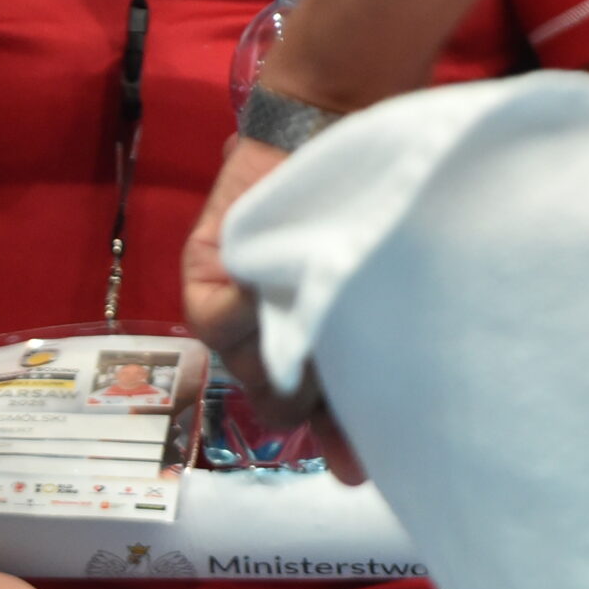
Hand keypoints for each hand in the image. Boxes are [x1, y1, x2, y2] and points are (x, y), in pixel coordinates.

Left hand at [181, 134, 369, 482]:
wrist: (336, 121)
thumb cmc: (366, 204)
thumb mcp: (374, 280)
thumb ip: (370, 350)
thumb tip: (384, 436)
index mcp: (307, 344)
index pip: (311, 414)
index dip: (332, 441)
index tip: (355, 467)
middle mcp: (264, 335)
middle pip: (277, 401)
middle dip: (314, 399)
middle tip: (345, 371)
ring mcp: (232, 306)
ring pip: (247, 364)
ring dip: (288, 352)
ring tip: (322, 318)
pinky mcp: (204, 270)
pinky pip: (217, 319)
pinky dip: (244, 309)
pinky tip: (274, 287)